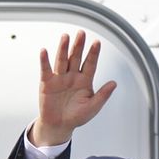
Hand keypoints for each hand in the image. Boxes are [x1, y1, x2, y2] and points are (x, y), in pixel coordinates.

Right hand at [31, 30, 117, 145]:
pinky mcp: (47, 83)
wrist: (60, 125)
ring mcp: (60, 78)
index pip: (90, 64)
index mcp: (85, 80)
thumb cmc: (77, 116)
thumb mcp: (93, 107)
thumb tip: (114, 83)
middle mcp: (72, 76)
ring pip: (62, 60)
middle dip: (79, 46)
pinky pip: (46, 70)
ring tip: (66, 37)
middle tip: (82, 33)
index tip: (97, 43)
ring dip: (63, 48)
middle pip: (76, 57)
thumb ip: (103, 95)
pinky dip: (45, 61)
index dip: (93, 53)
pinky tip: (45, 51)